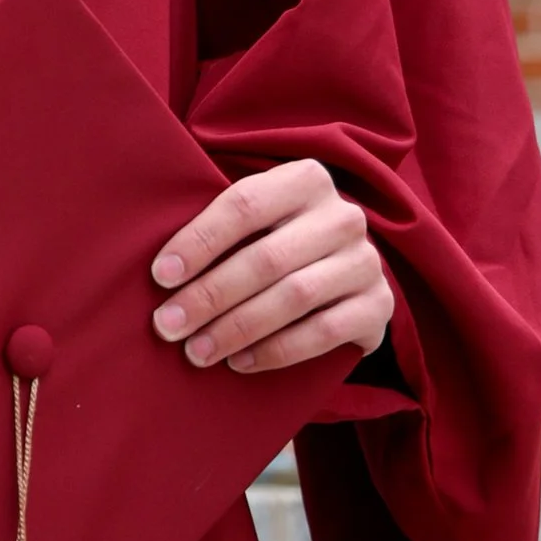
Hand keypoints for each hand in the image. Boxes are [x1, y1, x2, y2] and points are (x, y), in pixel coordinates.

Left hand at [151, 159, 391, 375]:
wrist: (344, 275)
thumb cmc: (278, 241)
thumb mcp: (256, 221)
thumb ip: (219, 228)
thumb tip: (160, 271)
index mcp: (307, 179)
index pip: (244, 205)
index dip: (199, 241)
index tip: (160, 276)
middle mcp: (343, 215)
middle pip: (266, 258)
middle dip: (210, 295)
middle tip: (168, 326)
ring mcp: (366, 261)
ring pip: (294, 296)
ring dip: (237, 328)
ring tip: (197, 351)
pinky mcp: (379, 306)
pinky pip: (324, 332)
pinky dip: (277, 350)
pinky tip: (240, 362)